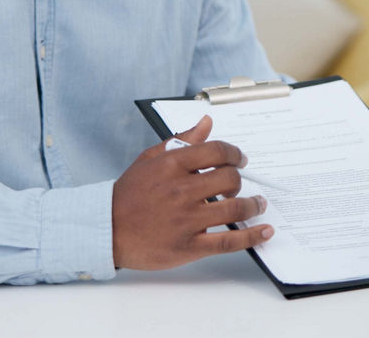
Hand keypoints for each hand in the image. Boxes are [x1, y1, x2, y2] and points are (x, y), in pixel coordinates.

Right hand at [112, 115, 274, 269]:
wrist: (104, 230)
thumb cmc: (128, 194)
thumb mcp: (150, 159)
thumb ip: (181, 140)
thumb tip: (206, 122)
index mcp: (172, 165)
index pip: (217, 151)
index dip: (235, 153)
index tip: (240, 159)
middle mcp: (182, 191)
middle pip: (229, 178)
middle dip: (240, 180)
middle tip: (239, 185)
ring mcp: (186, 220)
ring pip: (234, 208)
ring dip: (253, 205)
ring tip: (257, 204)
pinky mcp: (188, 246)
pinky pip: (228, 241)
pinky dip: (251, 236)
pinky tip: (264, 231)